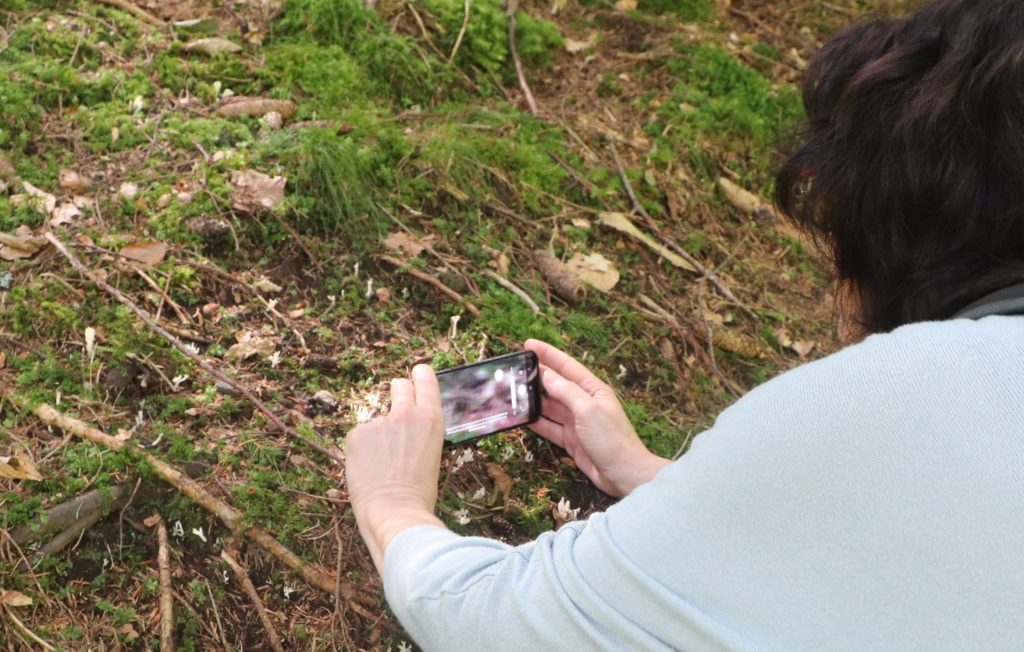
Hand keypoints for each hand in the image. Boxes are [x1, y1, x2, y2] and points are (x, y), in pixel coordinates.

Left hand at [345, 364, 446, 572]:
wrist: (394, 512)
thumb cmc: (419, 493)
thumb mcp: (432, 454)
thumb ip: (420, 432)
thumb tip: (407, 427)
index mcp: (430, 419)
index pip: (425, 379)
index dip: (420, 375)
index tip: (417, 373)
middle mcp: (405, 413)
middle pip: (398, 385)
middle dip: (398, 392)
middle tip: (396, 412)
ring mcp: (378, 422)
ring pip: (376, 420)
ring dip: (378, 434)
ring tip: (382, 465)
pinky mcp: (356, 434)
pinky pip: (360, 436)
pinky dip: (362, 450)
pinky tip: (368, 470)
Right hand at [525, 339, 669, 496]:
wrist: (624, 475)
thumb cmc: (611, 439)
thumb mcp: (588, 410)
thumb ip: (566, 391)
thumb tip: (547, 374)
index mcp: (593, 390)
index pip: (567, 366)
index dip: (548, 354)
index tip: (528, 344)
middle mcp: (584, 403)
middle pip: (556, 385)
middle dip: (537, 377)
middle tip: (515, 370)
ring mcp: (577, 422)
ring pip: (550, 406)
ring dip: (534, 400)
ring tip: (513, 392)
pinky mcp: (571, 440)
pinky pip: (549, 427)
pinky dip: (536, 422)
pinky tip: (522, 417)